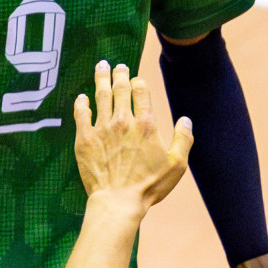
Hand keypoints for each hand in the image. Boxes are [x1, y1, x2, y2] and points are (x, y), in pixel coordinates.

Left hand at [73, 61, 191, 211]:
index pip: (141, 92)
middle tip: (118, 66)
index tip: (136, 78)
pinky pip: (81, 114)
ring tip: (101, 67)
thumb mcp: (177, 164)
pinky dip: (81, 103)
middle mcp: (123, 121)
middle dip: (119, 74)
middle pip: (120, 89)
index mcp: (146, 125)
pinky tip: (82, 97)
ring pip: (100, 96)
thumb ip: (184, 139)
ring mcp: (101, 129)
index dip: (139, 81)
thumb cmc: (150, 185)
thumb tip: (186, 119)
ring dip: (101, 79)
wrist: (117, 200)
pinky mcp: (84, 139)